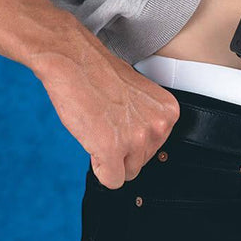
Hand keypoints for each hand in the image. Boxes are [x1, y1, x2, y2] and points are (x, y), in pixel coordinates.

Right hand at [34, 35, 179, 189]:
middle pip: (141, 163)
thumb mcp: (139, 96)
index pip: (155, 149)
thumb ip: (147, 121)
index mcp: (168, 113)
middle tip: (106, 123)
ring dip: (108, 156)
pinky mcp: (113, 150)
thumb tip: (143, 146)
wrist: (72, 60)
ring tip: (98, 127)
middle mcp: (158, 126)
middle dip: (121, 150)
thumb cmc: (100, 74)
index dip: (131, 139)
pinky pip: (111, 180)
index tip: (119, 121)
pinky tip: (92, 141)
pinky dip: (99, 168)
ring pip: (126, 173)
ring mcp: (136, 138)